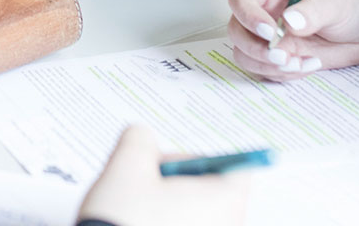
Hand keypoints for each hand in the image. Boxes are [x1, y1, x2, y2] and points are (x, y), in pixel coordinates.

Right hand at [76, 126, 247, 225]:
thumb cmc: (125, 222)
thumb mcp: (125, 168)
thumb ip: (139, 141)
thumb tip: (143, 140)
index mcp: (225, 200)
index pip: (233, 167)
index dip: (197, 160)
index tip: (168, 167)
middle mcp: (227, 225)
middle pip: (211, 193)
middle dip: (174, 185)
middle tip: (142, 189)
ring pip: (194, 216)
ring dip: (166, 208)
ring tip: (135, 213)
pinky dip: (162, 225)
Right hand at [225, 0, 358, 80]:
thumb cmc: (353, 5)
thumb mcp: (335, 3)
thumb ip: (312, 11)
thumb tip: (288, 22)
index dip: (248, 15)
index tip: (269, 33)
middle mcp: (265, 10)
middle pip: (237, 29)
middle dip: (257, 48)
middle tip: (284, 57)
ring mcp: (270, 35)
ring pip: (245, 53)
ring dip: (268, 65)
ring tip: (300, 64)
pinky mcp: (280, 56)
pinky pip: (264, 70)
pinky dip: (283, 74)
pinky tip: (310, 65)